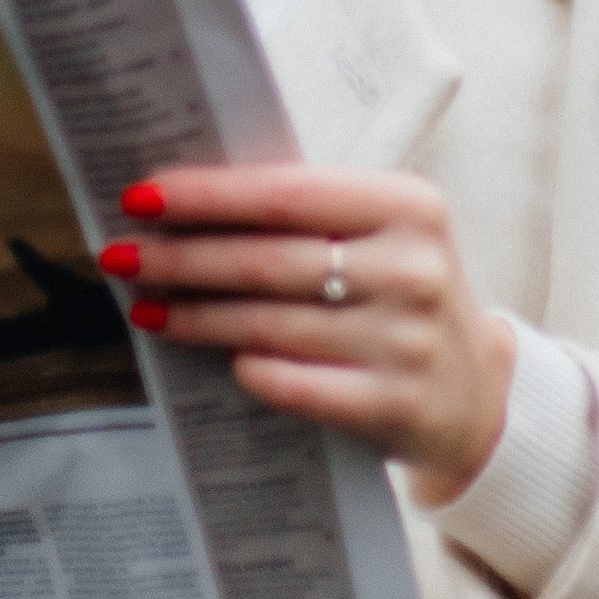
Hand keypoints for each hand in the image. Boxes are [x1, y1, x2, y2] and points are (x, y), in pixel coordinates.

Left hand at [103, 167, 513, 500]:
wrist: (478, 393)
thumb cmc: (403, 295)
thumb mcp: (383, 236)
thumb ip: (309, 215)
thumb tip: (189, 201)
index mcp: (409, 205)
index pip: (287, 193)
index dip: (209, 195)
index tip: (142, 196)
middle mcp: (412, 269)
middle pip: (267, 261)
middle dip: (182, 257)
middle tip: (119, 254)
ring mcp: (405, 342)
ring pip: (268, 324)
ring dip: (194, 314)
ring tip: (145, 304)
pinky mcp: (391, 405)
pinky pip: (291, 383)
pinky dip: (244, 367)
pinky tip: (210, 356)